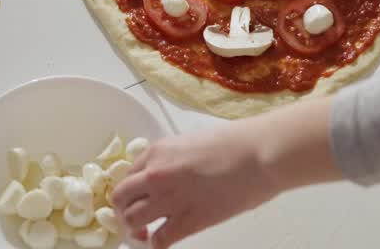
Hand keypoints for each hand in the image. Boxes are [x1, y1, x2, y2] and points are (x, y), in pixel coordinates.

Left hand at [110, 123, 278, 247]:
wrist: (259, 154)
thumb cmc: (235, 143)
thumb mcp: (191, 142)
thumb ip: (173, 159)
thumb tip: (170, 175)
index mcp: (157, 152)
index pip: (127, 176)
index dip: (131, 191)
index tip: (137, 199)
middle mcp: (156, 174)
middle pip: (121, 199)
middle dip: (124, 211)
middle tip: (136, 219)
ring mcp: (170, 198)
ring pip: (132, 221)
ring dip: (136, 230)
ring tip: (147, 233)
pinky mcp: (189, 220)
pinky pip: (159, 241)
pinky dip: (156, 245)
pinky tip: (162, 243)